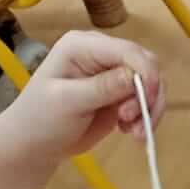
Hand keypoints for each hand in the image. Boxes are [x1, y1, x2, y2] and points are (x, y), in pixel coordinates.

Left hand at [0, 31, 163, 163]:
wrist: (36, 143)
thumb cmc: (41, 119)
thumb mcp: (69, 101)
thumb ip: (102, 87)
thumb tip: (137, 78)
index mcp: (83, 46)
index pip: (128, 51)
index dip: (146, 74)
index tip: (148, 103)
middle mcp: (101, 53)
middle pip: (147, 66)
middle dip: (148, 95)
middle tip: (133, 122)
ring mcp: (113, 73)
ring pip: (152, 85)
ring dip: (149, 110)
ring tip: (134, 133)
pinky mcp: (121, 93)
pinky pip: (148, 100)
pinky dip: (147, 117)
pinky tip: (131, 132)